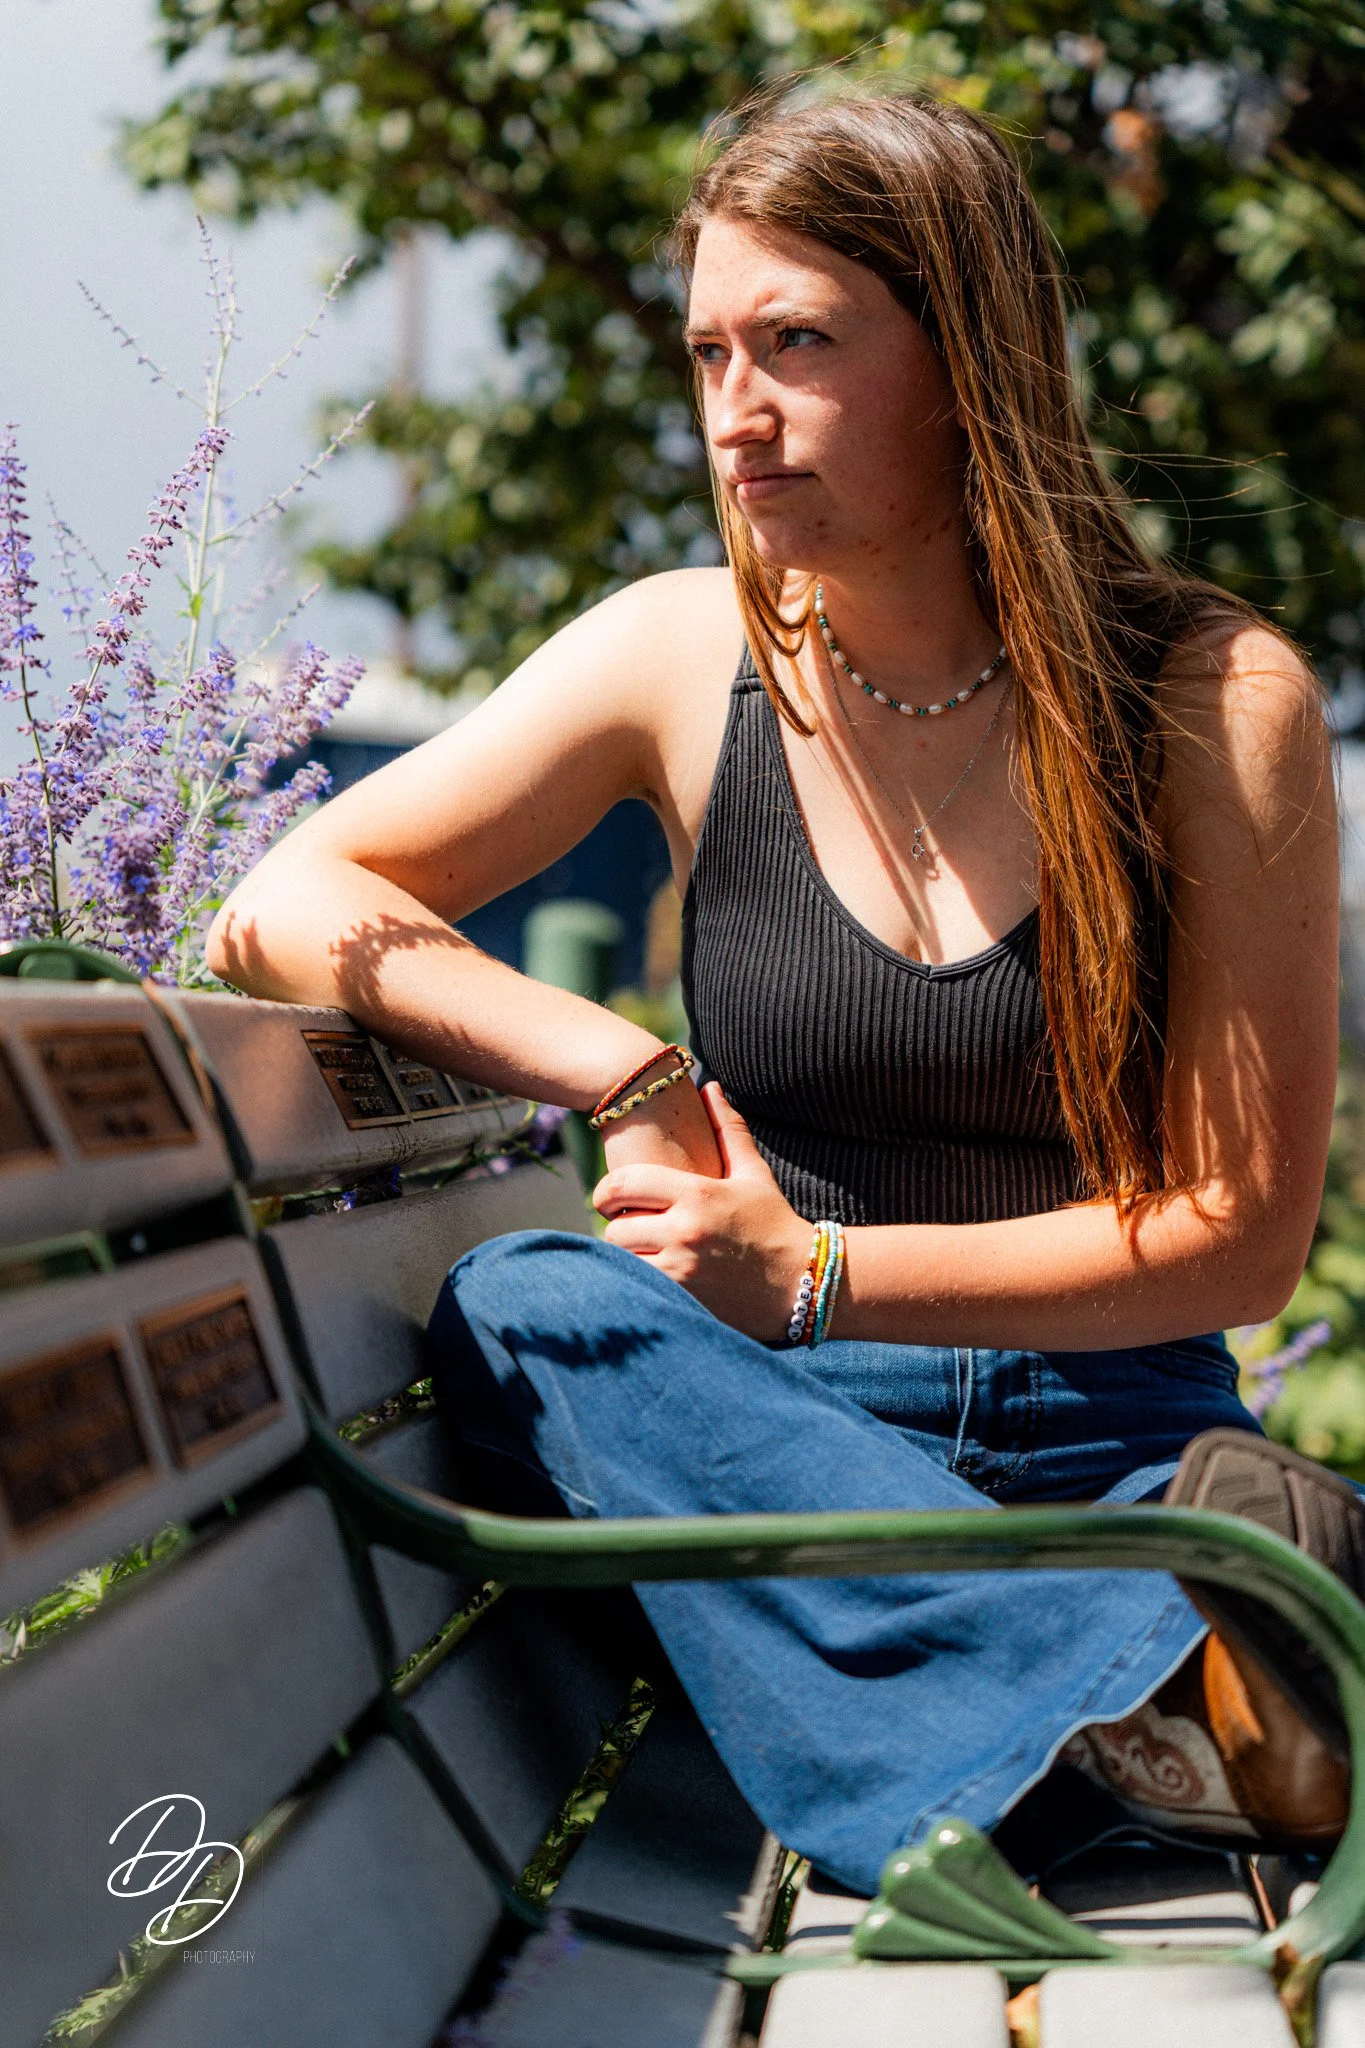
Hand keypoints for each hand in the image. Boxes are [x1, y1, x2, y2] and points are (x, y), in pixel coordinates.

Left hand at [594, 1083, 809, 1337]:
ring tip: (640, 1253)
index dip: (605, 1191)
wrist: (804, 1282)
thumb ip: (728, 1129)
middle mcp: (686, 1231)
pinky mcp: (685, 1301)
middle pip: (616, 1227)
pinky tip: (651, 1276)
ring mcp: (683, 1269)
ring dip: (626, 1257)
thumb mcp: (754, 1174)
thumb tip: (708, 1085)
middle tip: (628, 1228)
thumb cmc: (774, 1223)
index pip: (625, 1183)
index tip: (607, 1198)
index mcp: (698, 1194)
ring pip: (623, 1261)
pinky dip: (638, 1282)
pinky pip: (639, 1288)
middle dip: (618, 1227)